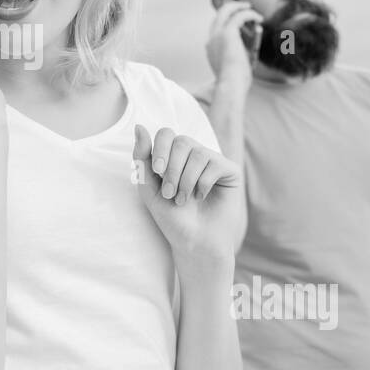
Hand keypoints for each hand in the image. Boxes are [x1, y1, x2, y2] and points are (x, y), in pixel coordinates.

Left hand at [133, 124, 244, 267]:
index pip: (166, 134)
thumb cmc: (171, 218)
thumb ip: (142, 158)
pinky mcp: (230, 171)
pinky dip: (203, 183)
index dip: (160, 148)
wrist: (194, 243)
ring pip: (198, 153)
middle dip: (172, 168)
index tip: (156, 172)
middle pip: (182, 141)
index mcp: (173, 156)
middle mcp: (193, 155)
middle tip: (170, 193)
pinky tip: (201, 197)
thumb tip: (139, 126)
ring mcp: (213, 161)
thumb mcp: (149, 188)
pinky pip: (214, 164)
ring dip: (186, 180)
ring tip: (183, 200)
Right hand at [205, 0, 263, 89]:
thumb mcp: (238, 63)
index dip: (228, 20)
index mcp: (211, 47)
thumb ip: (243, 50)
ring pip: (226, 10)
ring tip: (252, 10)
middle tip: (245, 6)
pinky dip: (250, 14)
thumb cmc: (237, 79)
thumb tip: (255, 35)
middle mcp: (211, 38)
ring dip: (240, 8)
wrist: (232, 82)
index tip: (242, 21)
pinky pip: (239, 15)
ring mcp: (217, 34)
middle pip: (219, 15)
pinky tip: (259, 18)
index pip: (216, 27)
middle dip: (231, 7)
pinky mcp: (227, 32)